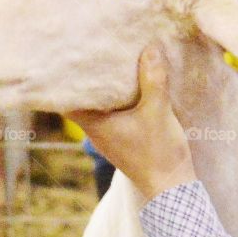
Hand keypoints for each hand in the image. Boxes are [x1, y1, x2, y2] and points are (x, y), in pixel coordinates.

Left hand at [69, 45, 195, 201]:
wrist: (172, 189)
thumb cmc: (159, 154)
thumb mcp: (158, 113)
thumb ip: (153, 80)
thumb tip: (150, 47)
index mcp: (94, 124)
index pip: (65, 98)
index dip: (64, 77)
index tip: (70, 55)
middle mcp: (96, 130)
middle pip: (83, 97)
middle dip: (88, 75)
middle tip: (93, 47)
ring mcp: (110, 135)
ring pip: (101, 104)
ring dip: (107, 84)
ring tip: (113, 57)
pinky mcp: (125, 137)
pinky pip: (116, 111)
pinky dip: (121, 96)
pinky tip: (134, 80)